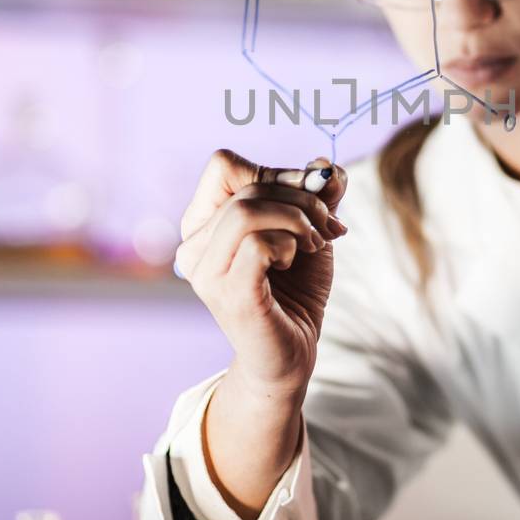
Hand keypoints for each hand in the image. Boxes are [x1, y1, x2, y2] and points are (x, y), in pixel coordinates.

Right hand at [175, 148, 349, 400]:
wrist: (293, 353)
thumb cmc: (295, 290)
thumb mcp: (310, 229)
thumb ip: (317, 194)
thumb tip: (326, 166)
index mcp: (202, 224)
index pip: (224, 166)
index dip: (274, 172)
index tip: (309, 200)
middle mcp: (193, 247)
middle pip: (246, 188)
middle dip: (301, 199)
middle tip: (326, 227)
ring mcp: (205, 273)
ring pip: (247, 211)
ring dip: (297, 220)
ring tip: (312, 245)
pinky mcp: (228, 294)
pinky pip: (257, 244)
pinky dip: (288, 244)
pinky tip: (293, 262)